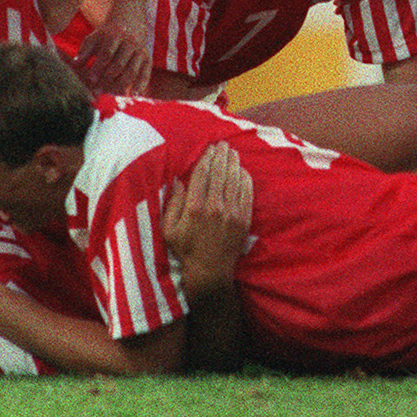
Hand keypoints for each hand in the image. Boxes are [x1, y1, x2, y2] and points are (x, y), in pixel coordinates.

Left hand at [73, 13, 150, 94]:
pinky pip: (146, 73)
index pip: (107, 53)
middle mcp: (129, 42)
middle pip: (119, 64)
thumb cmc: (107, 35)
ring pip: (132, 71)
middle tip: (97, 91)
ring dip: (121, 85)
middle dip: (107, 79)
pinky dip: (141, 84)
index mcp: (115, 35)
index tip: (91, 79)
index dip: (99, 67)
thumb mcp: (94, 38)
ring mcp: (140, 51)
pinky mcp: (147, 58)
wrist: (130, 22)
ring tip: (111, 94)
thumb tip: (75, 64)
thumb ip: (85, 50)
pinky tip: (134, 94)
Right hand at [163, 141, 251, 295]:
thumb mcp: (169, 229)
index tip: (209, 148)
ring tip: (232, 153)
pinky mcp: (244, 219)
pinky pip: (246, 192)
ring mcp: (232, 213)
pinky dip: (245, 178)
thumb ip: (172, 204)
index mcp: (195, 207)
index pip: (202, 174)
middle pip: (220, 172)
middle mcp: (215, 207)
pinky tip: (242, 170)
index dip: (207, 157)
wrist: (210, 271)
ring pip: (235, 179)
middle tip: (223, 144)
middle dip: (222, 155)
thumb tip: (177, 181)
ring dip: (234, 163)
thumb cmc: (186, 250)